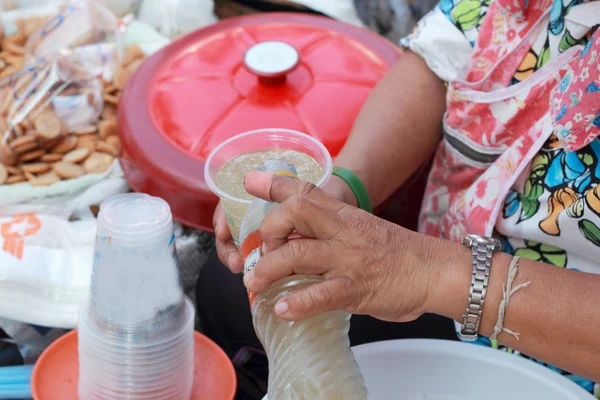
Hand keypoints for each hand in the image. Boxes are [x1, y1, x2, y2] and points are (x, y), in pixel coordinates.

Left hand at [242, 171, 445, 321]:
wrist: (436, 272)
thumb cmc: (399, 253)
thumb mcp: (363, 230)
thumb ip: (332, 230)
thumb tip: (296, 240)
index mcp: (345, 216)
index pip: (307, 191)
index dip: (274, 184)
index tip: (249, 181)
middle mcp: (344, 232)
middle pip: (297, 211)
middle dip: (270, 228)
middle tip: (263, 250)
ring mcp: (349, 260)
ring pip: (298, 255)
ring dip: (269, 269)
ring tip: (256, 284)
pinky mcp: (357, 289)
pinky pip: (320, 294)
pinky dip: (297, 303)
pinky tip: (282, 308)